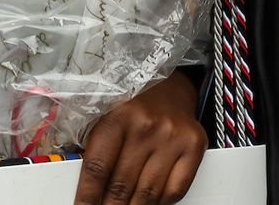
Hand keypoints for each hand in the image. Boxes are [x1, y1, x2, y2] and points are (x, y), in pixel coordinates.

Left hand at [74, 71, 206, 204]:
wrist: (169, 86)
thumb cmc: (134, 104)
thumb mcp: (107, 114)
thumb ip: (94, 148)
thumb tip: (84, 189)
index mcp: (118, 114)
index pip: (97, 168)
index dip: (87, 197)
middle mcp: (146, 124)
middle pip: (121, 185)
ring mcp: (172, 135)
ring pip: (147, 194)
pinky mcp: (193, 144)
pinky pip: (175, 191)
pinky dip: (160, 202)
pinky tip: (150, 199)